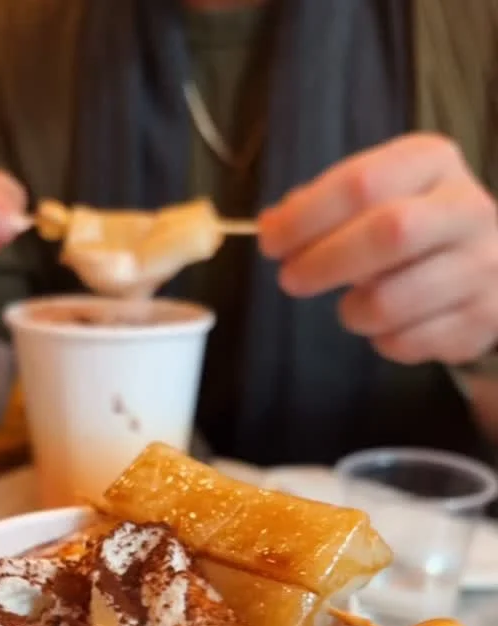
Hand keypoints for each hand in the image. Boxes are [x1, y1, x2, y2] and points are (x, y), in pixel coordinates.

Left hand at [259, 134, 497, 366]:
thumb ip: (324, 205)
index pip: (362, 182)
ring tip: (350, 306)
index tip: (271, 242)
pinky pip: (409, 341)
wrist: (494, 264)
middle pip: (387, 233)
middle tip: (291, 280)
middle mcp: (466, 209)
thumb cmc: (417, 226)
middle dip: (324, 262)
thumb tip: (273, 225)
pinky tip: (387, 326)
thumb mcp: (378, 196)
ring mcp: (481, 266)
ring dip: (353, 311)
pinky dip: (383, 340)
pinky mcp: (480, 319)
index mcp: (433, 162)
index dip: (306, 216)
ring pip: (394, 300)